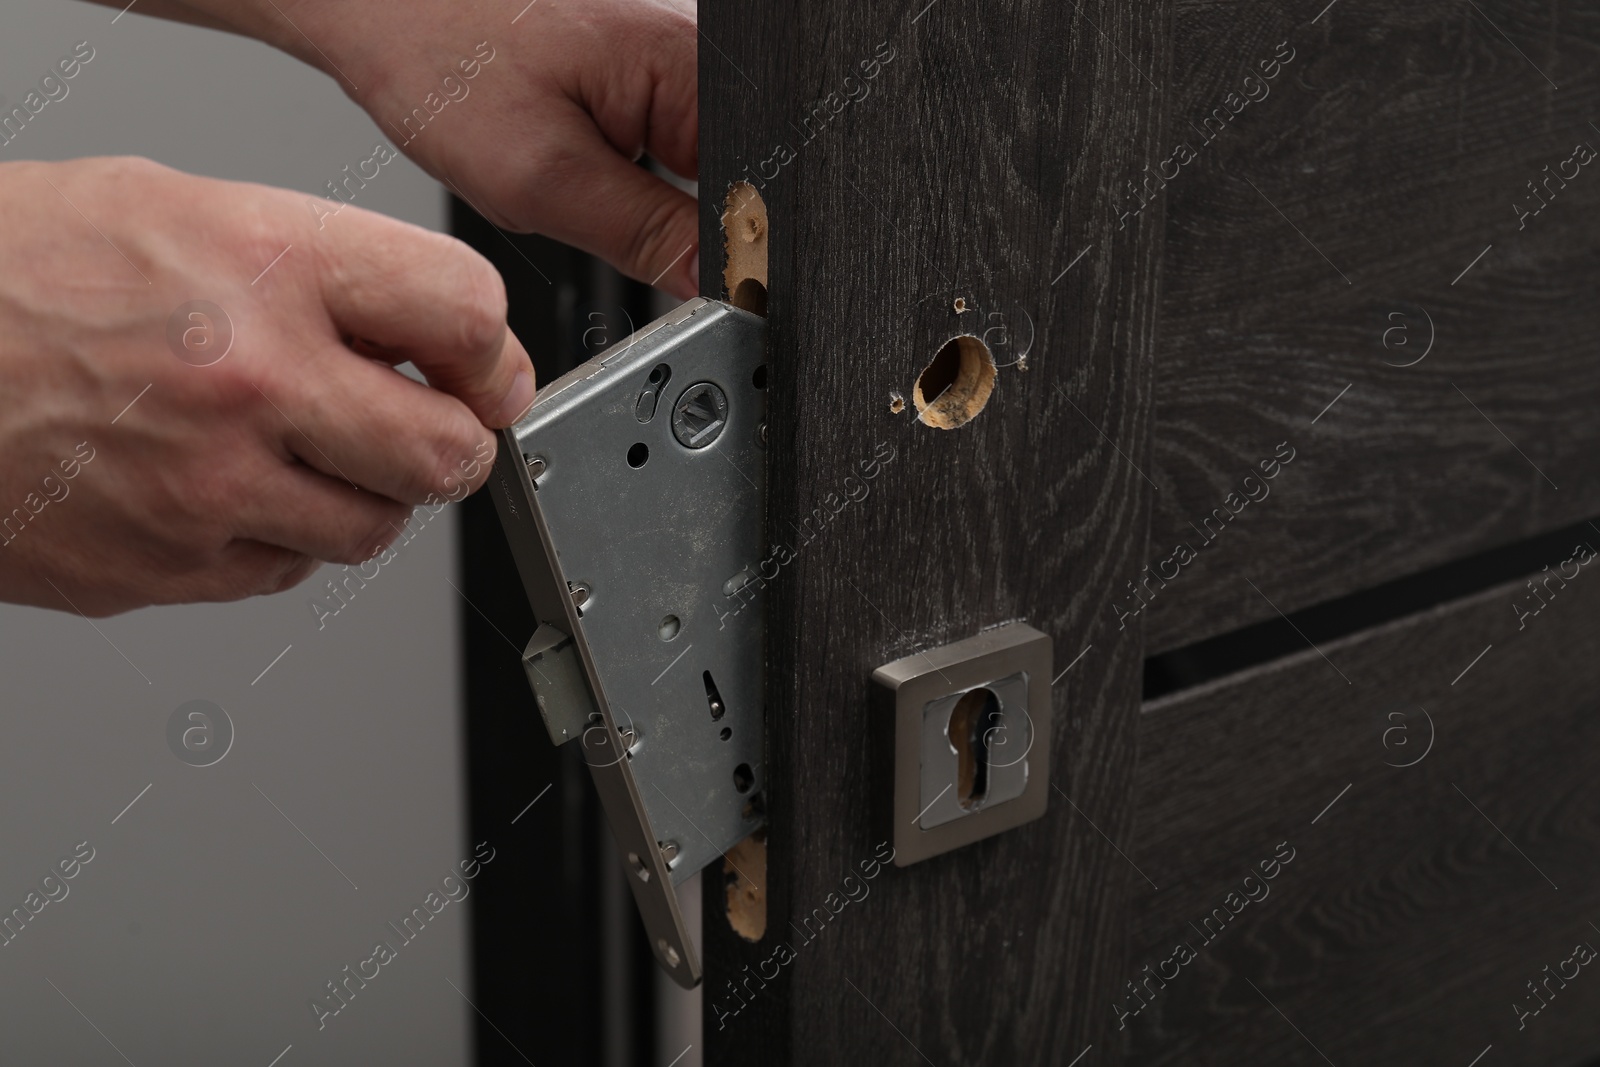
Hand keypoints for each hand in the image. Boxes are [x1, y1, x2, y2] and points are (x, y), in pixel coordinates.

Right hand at [0, 156, 531, 614]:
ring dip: (364, 496)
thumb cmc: (13, 271)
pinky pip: (288, 572)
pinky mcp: (165, 568)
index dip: (490, 348)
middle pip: (448, 452)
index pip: (465, 313)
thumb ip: (325, 269)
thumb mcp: (180, 208)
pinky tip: (226, 486)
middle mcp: (246, 380)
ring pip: (376, 530)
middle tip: (427, 426)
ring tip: (301, 448)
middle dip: (453, 443)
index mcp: (261, 263)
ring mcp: (206, 488)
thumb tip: (436, 332)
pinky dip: (281, 537)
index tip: (481, 365)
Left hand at [182, 0, 700, 298]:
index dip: (725, 257)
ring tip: (573, 166)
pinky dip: (622, 169)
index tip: (670, 280)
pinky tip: (571, 148)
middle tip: (593, 209)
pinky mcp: (644, 66)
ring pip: (696, 170)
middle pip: (733, 183)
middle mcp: (694, 50)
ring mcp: (670, 55)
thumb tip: (715, 286)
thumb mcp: (543, 179)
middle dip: (675, 225)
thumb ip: (644, 237)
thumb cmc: (440, 55)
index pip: (758, 196)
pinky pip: (664, 144)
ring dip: (645, 196)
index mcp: (691, 67)